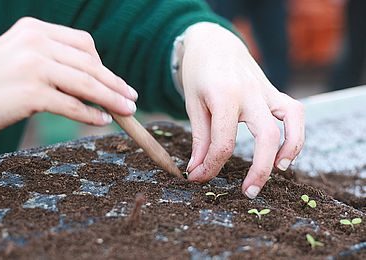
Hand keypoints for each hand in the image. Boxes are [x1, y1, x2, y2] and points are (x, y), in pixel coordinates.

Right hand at [0, 17, 137, 136]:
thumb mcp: (22, 57)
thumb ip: (55, 60)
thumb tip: (95, 81)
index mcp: (35, 29)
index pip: (84, 44)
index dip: (104, 65)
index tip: (117, 82)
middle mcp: (35, 43)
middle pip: (90, 64)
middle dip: (115, 84)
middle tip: (131, 98)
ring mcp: (33, 67)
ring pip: (86, 84)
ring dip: (111, 99)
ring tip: (126, 111)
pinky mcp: (31, 93)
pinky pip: (72, 105)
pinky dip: (90, 114)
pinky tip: (102, 120)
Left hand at [182, 23, 304, 198]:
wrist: (214, 43)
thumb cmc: (199, 73)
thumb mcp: (192, 104)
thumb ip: (200, 137)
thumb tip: (197, 170)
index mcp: (224, 95)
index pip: (223, 142)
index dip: (210, 166)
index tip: (197, 177)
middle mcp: (250, 93)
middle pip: (265, 136)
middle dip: (259, 170)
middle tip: (248, 193)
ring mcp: (267, 90)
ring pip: (291, 120)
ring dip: (290, 149)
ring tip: (278, 171)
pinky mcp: (274, 91)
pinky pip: (294, 112)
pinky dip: (295, 133)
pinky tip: (284, 150)